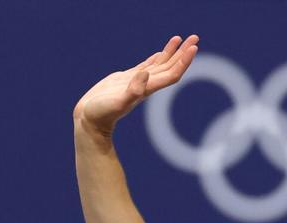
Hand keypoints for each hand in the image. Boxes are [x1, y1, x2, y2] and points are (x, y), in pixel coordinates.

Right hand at [73, 35, 198, 137]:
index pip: (172, 73)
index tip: (193, 48)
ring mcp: (137, 81)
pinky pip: (146, 66)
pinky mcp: (126, 78)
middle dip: (183, 52)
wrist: (90, 120)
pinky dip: (155, 59)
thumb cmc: (102, 113)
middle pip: (170, 66)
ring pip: (159, 64)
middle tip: (195, 37)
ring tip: (180, 38)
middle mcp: (146, 84)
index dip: (183, 61)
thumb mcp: (117, 101)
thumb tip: (145, 74)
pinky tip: (160, 53)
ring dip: (171, 52)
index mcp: (147, 88)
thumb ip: (133, 89)